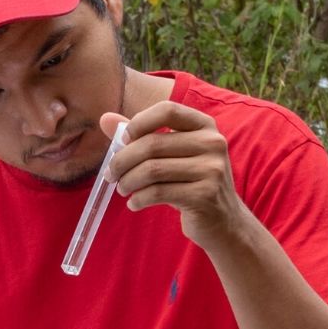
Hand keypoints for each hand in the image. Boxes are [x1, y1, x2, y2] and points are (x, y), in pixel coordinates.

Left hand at [101, 101, 248, 251]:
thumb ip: (140, 136)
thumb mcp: (170, 155)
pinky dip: (137, 199)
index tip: (123, 142)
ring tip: (123, 189)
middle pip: (152, 144)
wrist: (221, 217)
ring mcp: (211, 168)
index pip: (167, 110)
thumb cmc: (188, 181)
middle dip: (121, 161)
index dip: (139, 123)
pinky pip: (157, 193)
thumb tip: (105, 119)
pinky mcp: (205, 194)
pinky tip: (134, 203)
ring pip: (151, 170)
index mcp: (204, 125)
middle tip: (110, 175)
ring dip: (127, 182)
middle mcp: (212, 142)